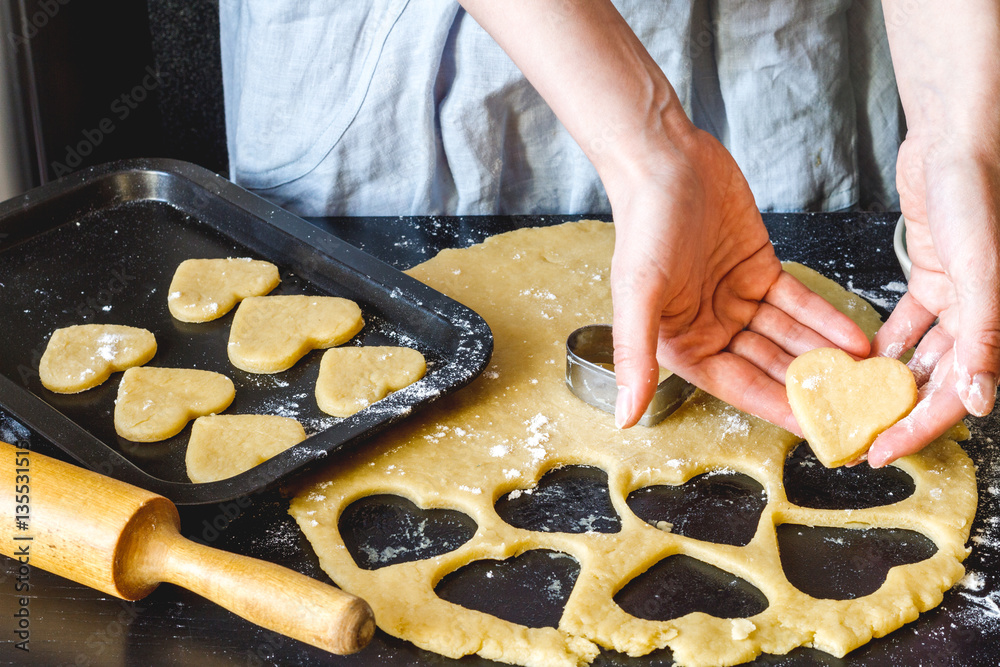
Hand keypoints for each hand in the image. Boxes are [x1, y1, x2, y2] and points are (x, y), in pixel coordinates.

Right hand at [607, 121, 870, 431]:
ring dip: (824, 355)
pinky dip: (825, 319)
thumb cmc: (642, 225)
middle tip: (853, 403)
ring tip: (863, 374)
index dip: (775, 407)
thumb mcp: (638, 294)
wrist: (665, 161)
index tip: (815, 427)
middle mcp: (711, 327)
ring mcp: (738, 300)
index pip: (737, 385)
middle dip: (810, 384)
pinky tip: (853, 337)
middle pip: (770, 366)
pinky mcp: (761, 270)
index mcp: (681, 343)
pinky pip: (799, 304)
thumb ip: (635, 356)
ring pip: (790, 337)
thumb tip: (624, 417)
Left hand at [867, 136, 999, 466]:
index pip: (959, 394)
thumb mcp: (983, 270)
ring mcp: (957, 296)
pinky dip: (886, 340)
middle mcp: (981, 315)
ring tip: (851, 399)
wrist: (959, 138)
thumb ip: (984, 336)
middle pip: (940, 381)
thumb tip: (981, 401)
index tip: (880, 450)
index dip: (920, 427)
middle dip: (900, 409)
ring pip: (922, 354)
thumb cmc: (979, 194)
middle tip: (859, 433)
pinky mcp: (934, 275)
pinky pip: (908, 322)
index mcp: (996, 321)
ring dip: (890, 378)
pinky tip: (858, 357)